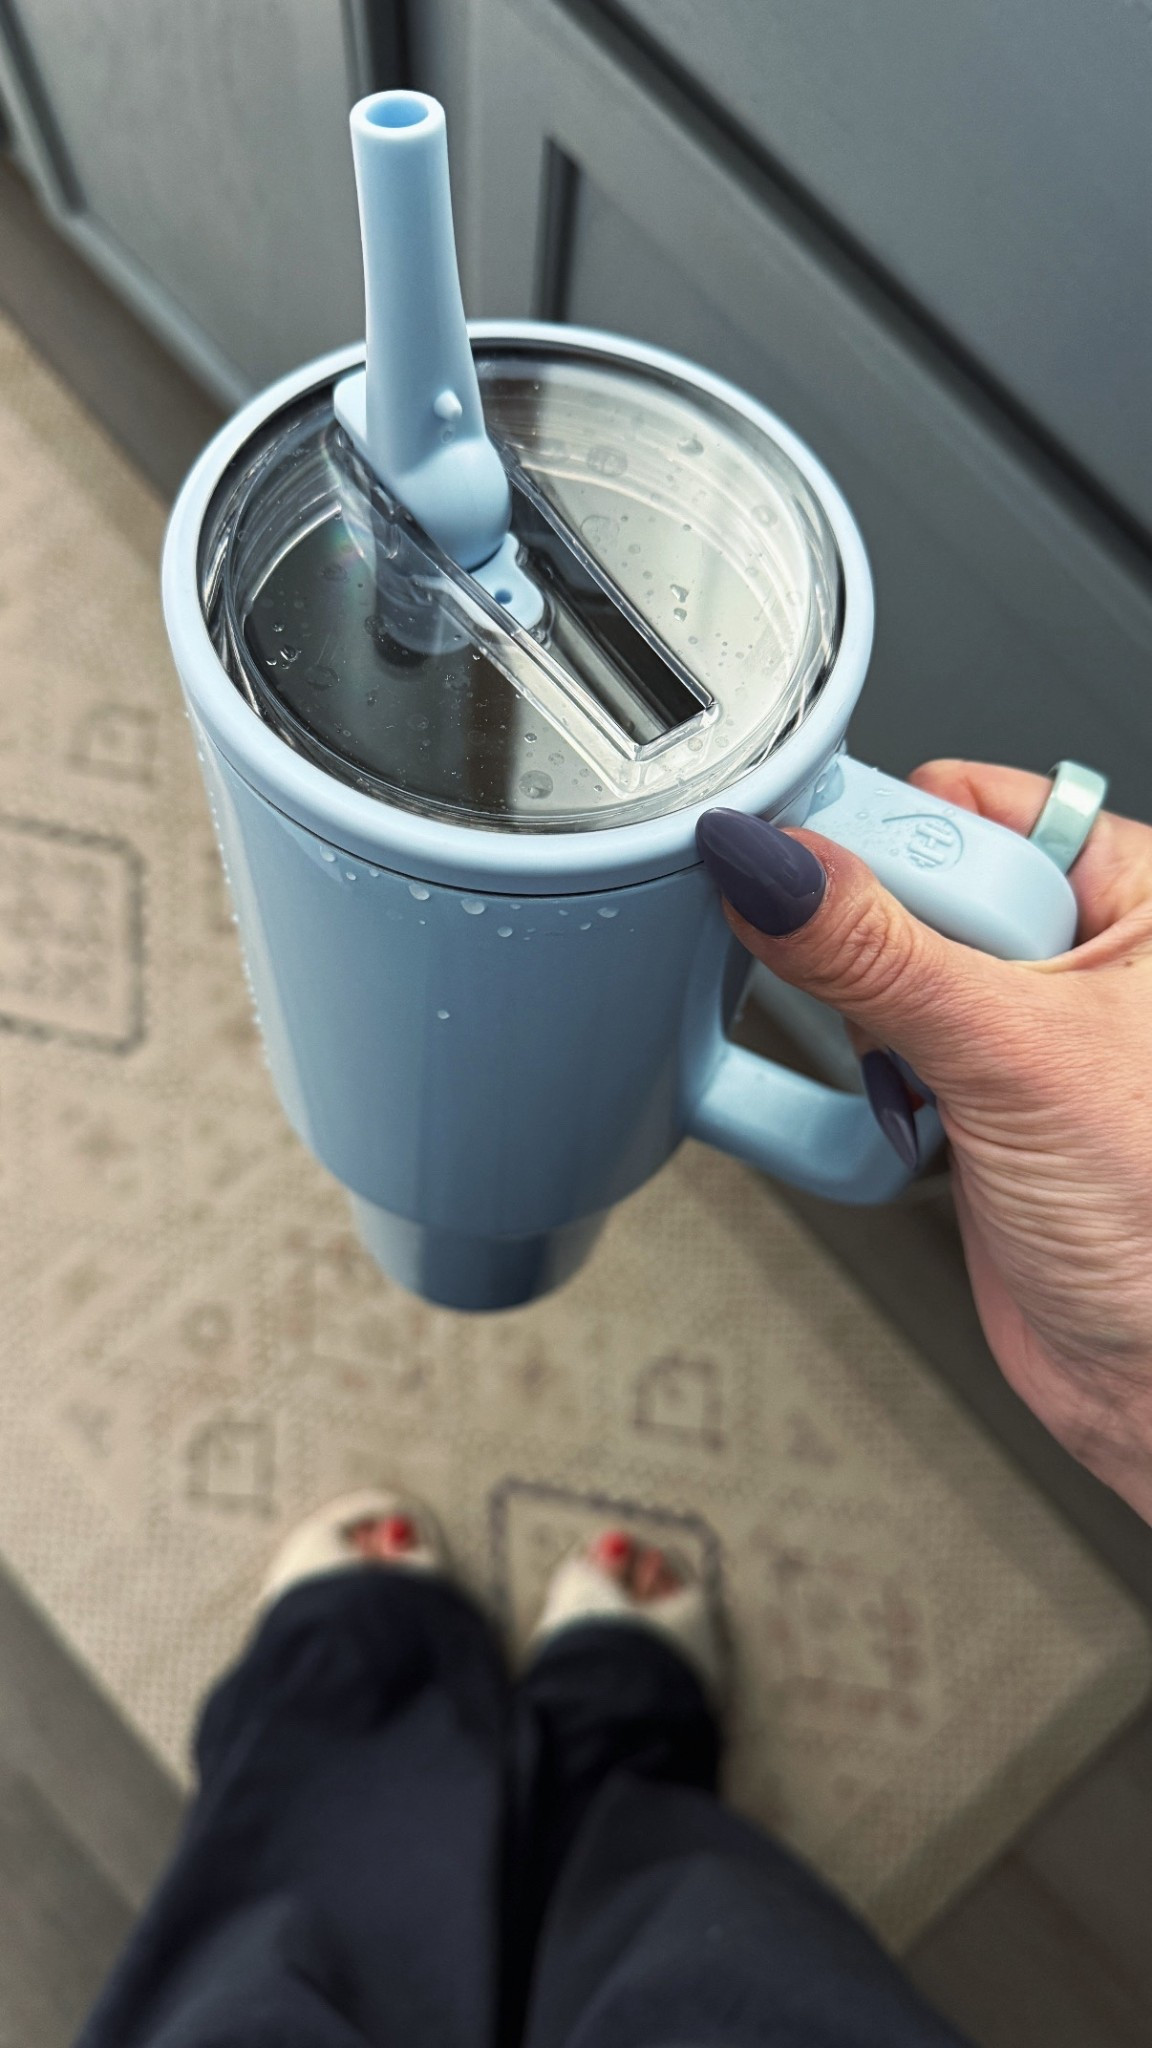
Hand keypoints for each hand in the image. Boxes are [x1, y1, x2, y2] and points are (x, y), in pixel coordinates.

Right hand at [697, 767, 1151, 1523]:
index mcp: (1130, 892)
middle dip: (868, 947)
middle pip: (911, 882)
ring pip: (884, 971)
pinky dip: (865, 1079)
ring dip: (867, 1026)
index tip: (790, 868)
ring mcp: (1019, 1026)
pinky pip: (877, 1049)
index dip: (877, 834)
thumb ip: (877, 953)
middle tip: (868, 997)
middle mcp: (1078, 947)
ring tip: (905, 1074)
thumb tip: (767, 865)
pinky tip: (894, 1111)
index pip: (965, 804)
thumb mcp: (1014, 1056)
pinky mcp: (974, 1097)